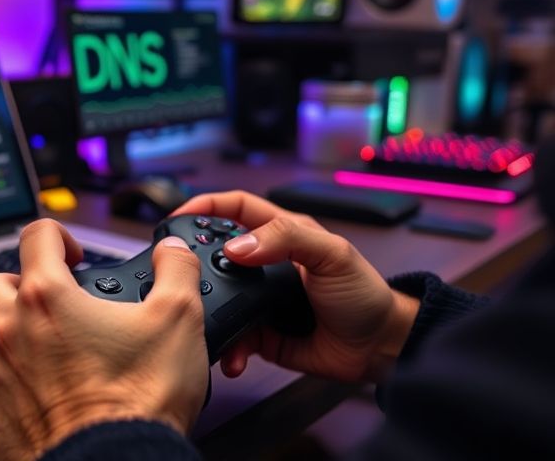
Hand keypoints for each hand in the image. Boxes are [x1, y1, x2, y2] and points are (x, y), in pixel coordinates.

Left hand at [0, 219, 208, 460]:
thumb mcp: (177, 320)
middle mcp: (10, 332)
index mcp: (45, 298)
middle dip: (21, 283)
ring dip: (15, 337)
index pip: (36, 236)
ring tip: (54, 352)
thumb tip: (172, 253)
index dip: (58, 235)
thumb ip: (175, 272)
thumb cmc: (136, 401)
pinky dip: (15, 383)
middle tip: (54, 300)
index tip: (73, 252)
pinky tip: (47, 392)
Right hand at [173, 191, 419, 382]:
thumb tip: (238, 248)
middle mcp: (266, 265)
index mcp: (283, 235)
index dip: (206, 206)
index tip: (179, 216)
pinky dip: (228, 346)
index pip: (236, 209)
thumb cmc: (365, 295)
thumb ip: (287, 240)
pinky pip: (233, 336)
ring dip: (208, 308)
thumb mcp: (333, 254)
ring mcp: (261, 299)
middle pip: (216, 253)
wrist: (377, 348)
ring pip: (219, 297)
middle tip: (180, 270)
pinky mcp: (261, 333)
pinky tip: (233, 352)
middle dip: (195, 260)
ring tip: (202, 316)